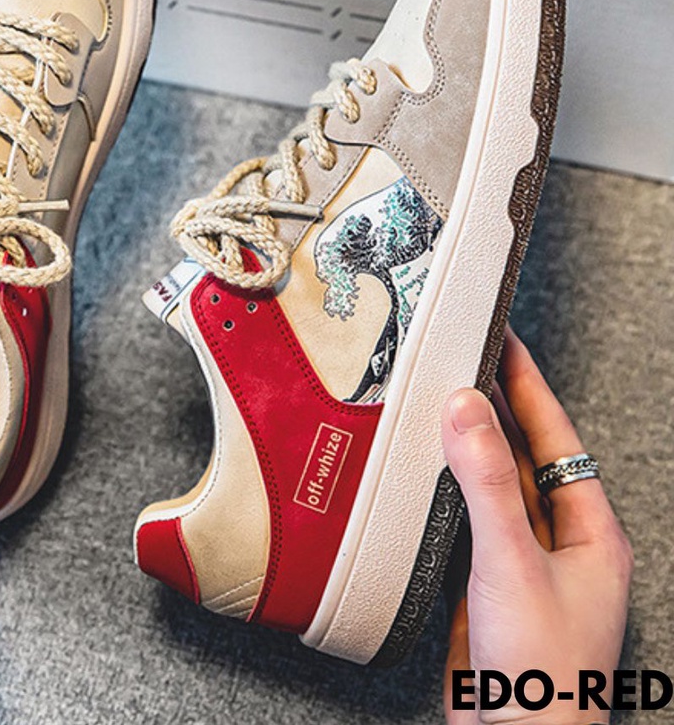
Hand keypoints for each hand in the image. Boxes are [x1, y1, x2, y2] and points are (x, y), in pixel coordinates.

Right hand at [441, 327, 632, 723]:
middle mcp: (558, 539)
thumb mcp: (514, 562)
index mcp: (589, 529)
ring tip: (432, 398)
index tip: (499, 337)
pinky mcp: (483, 581)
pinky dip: (440, 486)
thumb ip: (487, 483)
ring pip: (489, 484)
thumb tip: (466, 408)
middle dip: (491, 404)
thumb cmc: (542, 671)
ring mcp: (520, 560)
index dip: (525, 382)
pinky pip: (462, 516)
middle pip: (522, 453)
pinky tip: (418, 469)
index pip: (555, 434)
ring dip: (462, 444)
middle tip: (457, 356)